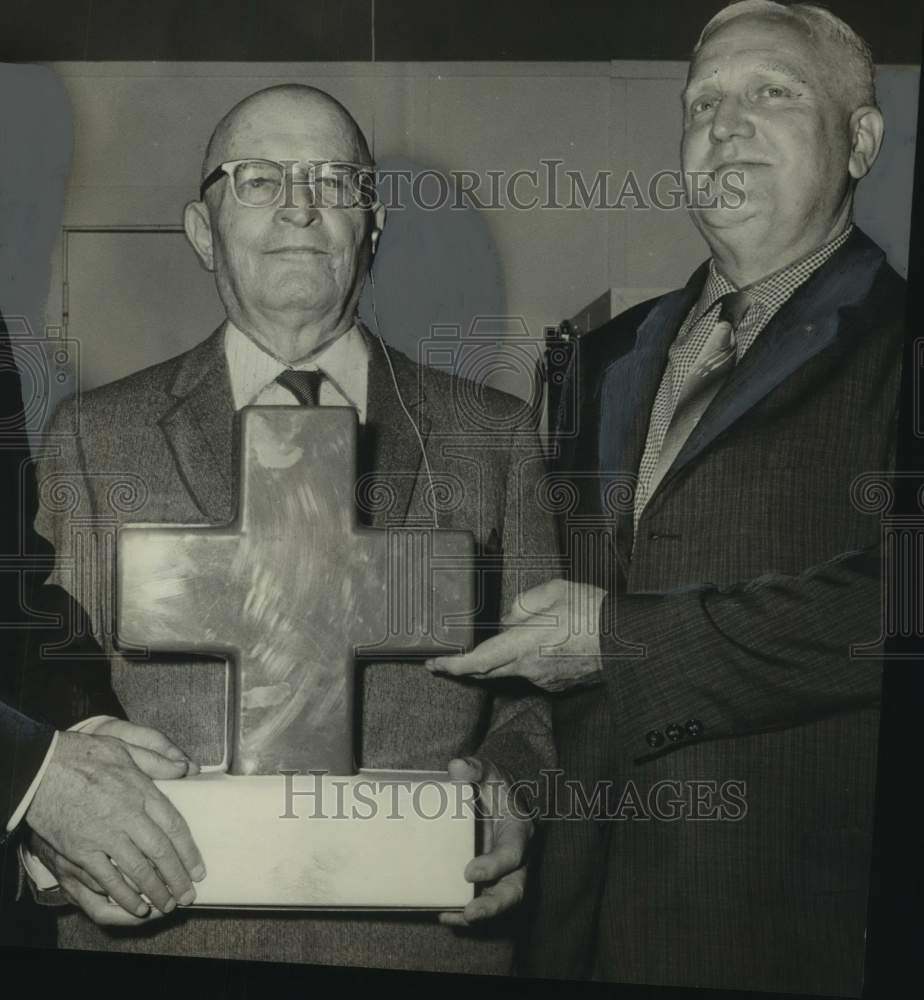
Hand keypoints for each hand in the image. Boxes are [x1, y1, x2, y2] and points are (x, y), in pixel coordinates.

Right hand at [25, 726, 205, 921]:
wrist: (41, 767)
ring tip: (168, 904)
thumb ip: (158, 760)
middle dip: (177, 877)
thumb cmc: (84, 754)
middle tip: (189, 894)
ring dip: (156, 890)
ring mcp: (104, 835)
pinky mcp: (80, 850)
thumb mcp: (126, 747)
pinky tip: (137, 907)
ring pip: (138, 869)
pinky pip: (107, 879)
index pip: (174, 825)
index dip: (189, 851)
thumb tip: (187, 768)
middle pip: (161, 852)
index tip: (198, 868)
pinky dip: (124, 895)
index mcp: (141, 791)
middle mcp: (127, 815)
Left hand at [427, 579, 605, 692]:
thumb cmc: (592, 611)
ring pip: (512, 670)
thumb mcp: (552, 591)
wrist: (628, 638)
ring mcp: (544, 679)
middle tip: (450, 658)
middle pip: (488, 672)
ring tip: (513, 636)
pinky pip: (534, 672)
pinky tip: (541, 644)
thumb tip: (509, 617)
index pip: (478, 661)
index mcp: (524, 644)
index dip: (453, 665)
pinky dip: (528, 660)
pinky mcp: (558, 683)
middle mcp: (530, 667)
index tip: (435, 663)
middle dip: (467, 666)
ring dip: (504, 658)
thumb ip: (522, 604)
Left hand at [439, 757, 531, 926]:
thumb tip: (456, 766)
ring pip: (498, 901)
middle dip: (494, 905)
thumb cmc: (493, 784)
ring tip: (451, 916)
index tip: (469, 871)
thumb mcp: (488, 770)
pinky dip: (464, 910)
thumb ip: (475, 768)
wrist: (495, 795)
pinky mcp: (489, 881)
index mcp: (519, 831)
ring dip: (477, 913)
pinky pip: (481, 900)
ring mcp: (503, 873)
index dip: (495, 865)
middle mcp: (517, 858)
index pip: (513, 853)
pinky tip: (442, 911)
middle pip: (514, 889)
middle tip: (471, 912)